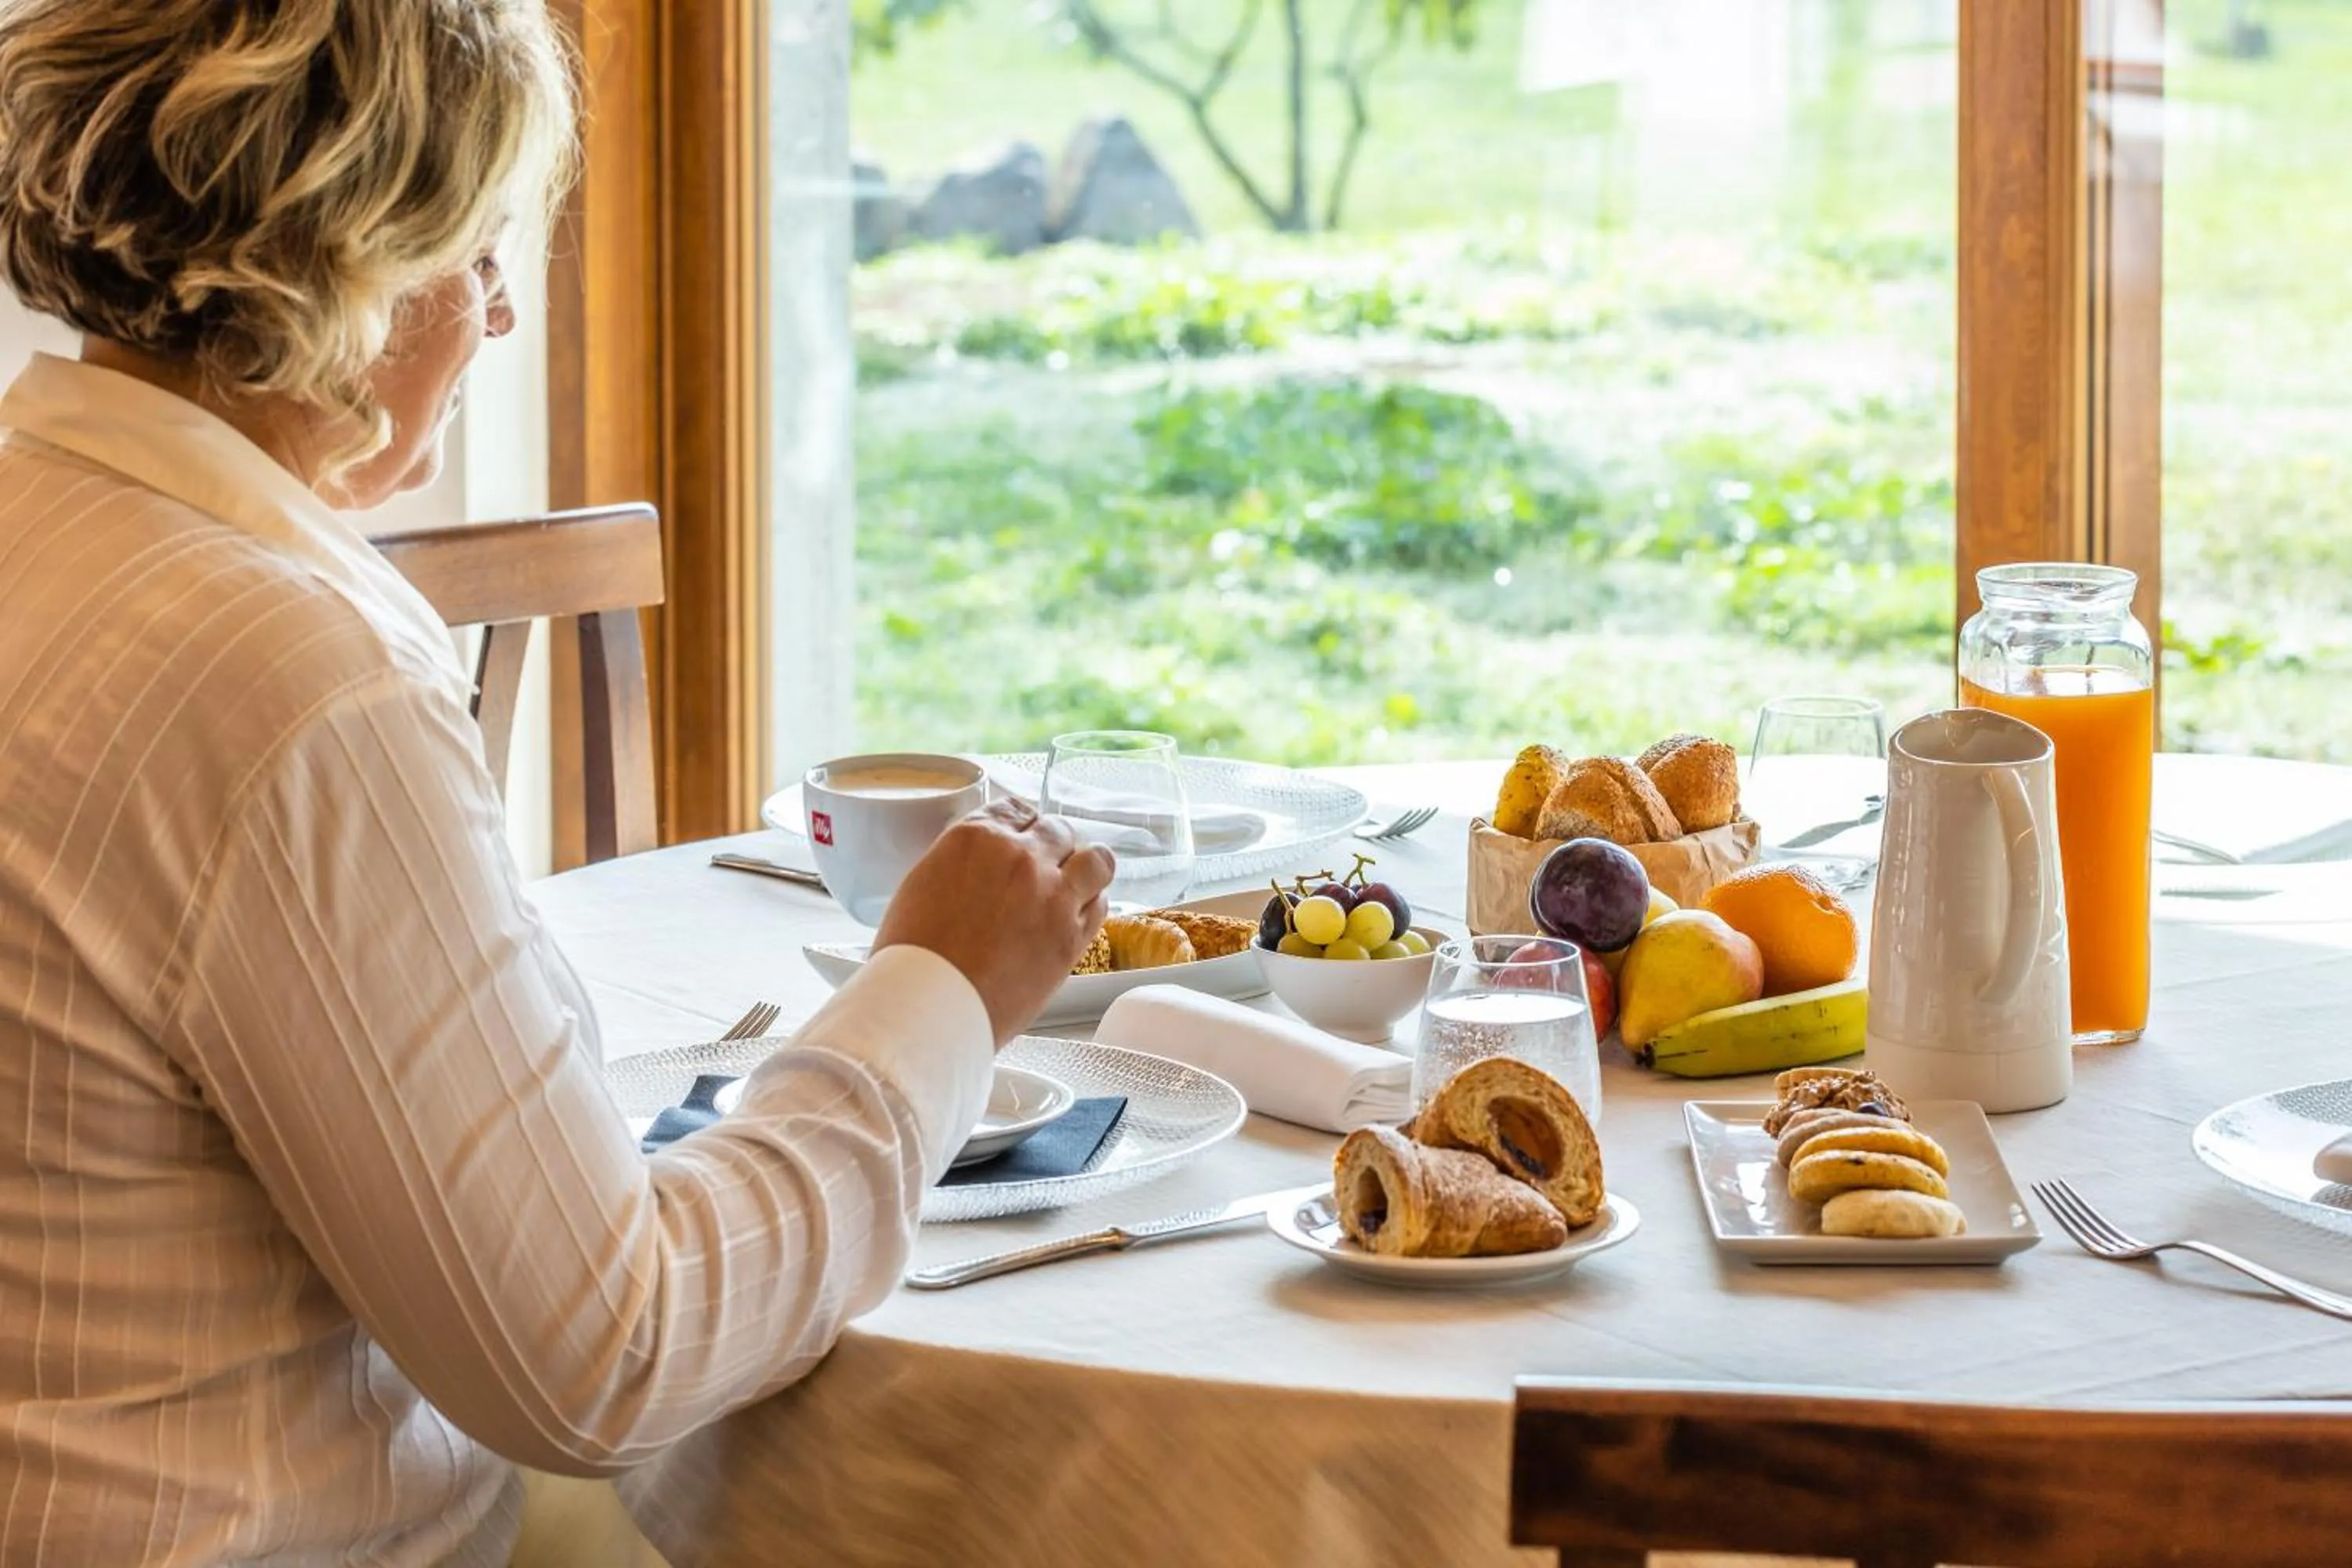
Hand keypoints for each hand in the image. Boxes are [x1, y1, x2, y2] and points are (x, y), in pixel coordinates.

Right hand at [873, 799, 1115, 1042]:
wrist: (930, 1008)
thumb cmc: (913, 958)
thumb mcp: (923, 885)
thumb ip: (961, 864)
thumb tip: (983, 868)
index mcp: (975, 837)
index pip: (1016, 809)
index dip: (1022, 826)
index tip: (1024, 838)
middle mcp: (1020, 857)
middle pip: (1059, 830)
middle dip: (1053, 847)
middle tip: (1044, 869)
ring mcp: (1052, 894)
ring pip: (1096, 860)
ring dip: (1086, 868)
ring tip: (1074, 885)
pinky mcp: (1072, 936)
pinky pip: (1100, 904)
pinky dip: (1092, 904)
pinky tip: (1076, 915)